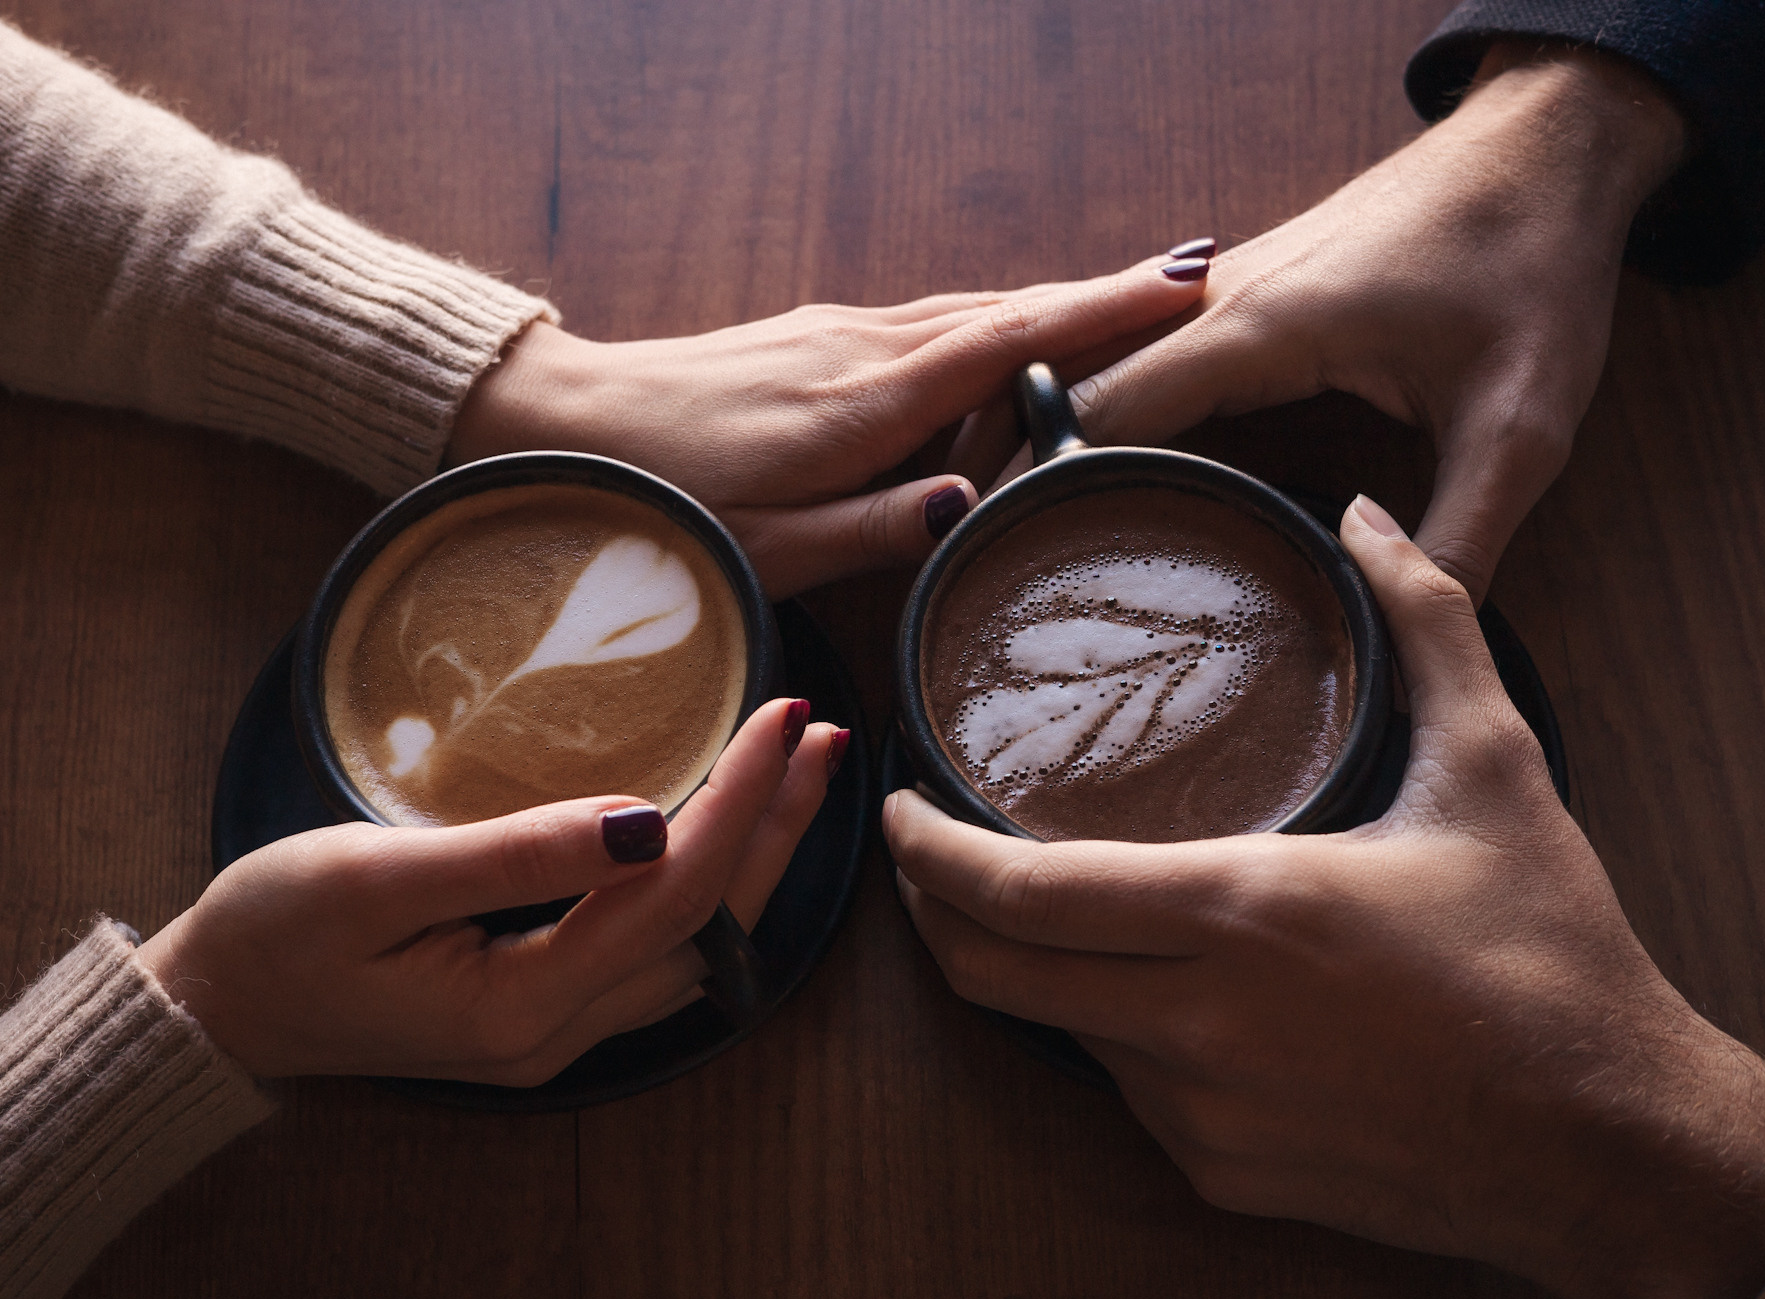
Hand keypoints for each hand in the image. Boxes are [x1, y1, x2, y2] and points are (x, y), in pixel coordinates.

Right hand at [138, 698, 842, 1085]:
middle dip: (775, 826)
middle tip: (823, 733)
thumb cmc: (268, 935)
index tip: (782, 717)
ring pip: (692, 942)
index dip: (739, 802)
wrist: (206, 1012)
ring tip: (797, 770)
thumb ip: (515, 855)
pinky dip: (704, 885)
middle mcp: (557, 1035)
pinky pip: (655, 949)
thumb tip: (647, 821)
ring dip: (751, 855)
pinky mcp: (538, 1010)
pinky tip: (723, 834)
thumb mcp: (374, 878)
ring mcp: (553, 1033)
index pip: (673, 892)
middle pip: (707, 924)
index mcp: (522, 1006)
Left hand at [452, 261, 1204, 597]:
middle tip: (1197, 283)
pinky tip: (1007, 337)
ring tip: (1132, 300)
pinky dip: (986, 320)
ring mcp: (835, 332)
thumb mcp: (770, 548)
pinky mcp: (811, 335)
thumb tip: (973, 501)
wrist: (566, 422)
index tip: (1187, 287)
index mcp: (866, 403)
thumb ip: (876, 526)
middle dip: (1103, 295)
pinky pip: (924, 322)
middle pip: (1006, 309)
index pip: (1010, 340)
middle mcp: (860, 348)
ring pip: (967, 309)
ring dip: (1050, 303)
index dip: (1104, 313)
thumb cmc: (665, 503)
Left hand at [883, 498, 1764, 1298]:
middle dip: (934, 911)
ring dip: (1031, 966)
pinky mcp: (1222, 1174)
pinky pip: (1124, 1091)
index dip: (925, 853)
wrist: (1610, 1147)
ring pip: (1056, 1031)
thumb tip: (1368, 516)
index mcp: (1236, 912)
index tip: (896, 807)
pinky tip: (1153, 983)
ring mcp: (1198, 1112)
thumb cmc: (1552, 957)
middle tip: (926, 851)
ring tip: (1044, 899)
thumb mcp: (1493, 768)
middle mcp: (1192, 1022)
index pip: (1014, 890)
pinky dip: (1109, 1031)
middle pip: (991, 972)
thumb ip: (1425, 623)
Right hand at [1052, 46, 1688, 602]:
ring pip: (1097, 365)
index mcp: (1258, 328)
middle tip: (984, 562)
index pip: (1107, 412)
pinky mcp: (1243, 291)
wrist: (1549, 143)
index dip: (1044, 487)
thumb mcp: (1520, 423)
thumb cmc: (1531, 256)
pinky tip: (1088, 465)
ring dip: (1048, 431)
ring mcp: (1224, 288)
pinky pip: (1138, 354)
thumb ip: (1460, 538)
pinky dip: (1097, 406)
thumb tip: (1396, 635)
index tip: (1001, 560)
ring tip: (1010, 524)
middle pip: (1074, 387)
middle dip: (1019, 467)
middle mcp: (1218, 300)